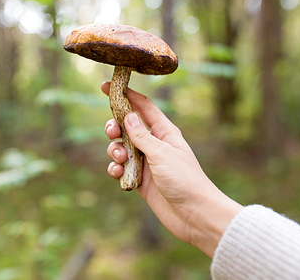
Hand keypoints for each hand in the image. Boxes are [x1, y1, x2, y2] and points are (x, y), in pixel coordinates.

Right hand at [102, 82, 242, 256]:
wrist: (194, 214)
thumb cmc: (185, 179)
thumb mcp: (162, 153)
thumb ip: (142, 135)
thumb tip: (128, 114)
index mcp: (164, 132)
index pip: (143, 106)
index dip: (126, 95)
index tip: (105, 86)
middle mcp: (155, 144)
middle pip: (128, 127)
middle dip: (115, 127)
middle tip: (111, 131)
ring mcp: (147, 162)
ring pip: (122, 148)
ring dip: (115, 150)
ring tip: (120, 158)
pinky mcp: (140, 180)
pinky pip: (122, 169)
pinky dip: (116, 169)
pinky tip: (118, 173)